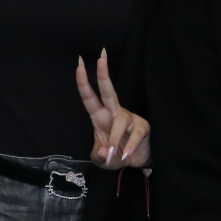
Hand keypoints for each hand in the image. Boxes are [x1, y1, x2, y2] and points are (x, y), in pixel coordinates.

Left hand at [75, 49, 150, 168]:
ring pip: (119, 121)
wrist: (135, 163)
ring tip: (113, 154)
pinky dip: (130, 146)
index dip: (83, 83)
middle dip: (103, 75)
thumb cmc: (114, 155)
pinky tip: (126, 154)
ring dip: (115, 139)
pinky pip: (135, 134)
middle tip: (100, 58)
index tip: (79, 65)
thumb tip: (104, 152)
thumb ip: (99, 156)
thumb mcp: (101, 159)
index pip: (89, 97)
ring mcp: (129, 118)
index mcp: (99, 116)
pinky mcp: (142, 127)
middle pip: (108, 91)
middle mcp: (113, 113)